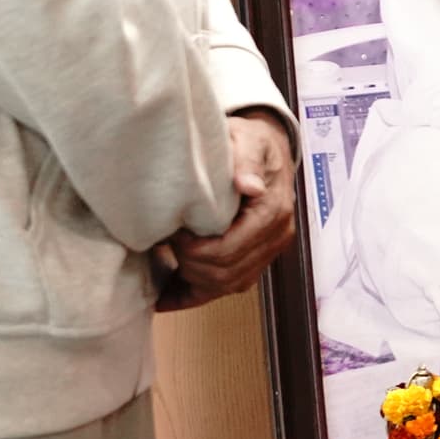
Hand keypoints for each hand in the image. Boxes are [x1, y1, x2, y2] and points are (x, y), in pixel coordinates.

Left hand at [161, 111, 298, 304]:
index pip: (230, 249)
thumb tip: (248, 186)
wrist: (266, 149)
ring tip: (163, 266)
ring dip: (192, 281)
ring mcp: (267, 251)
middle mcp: (276, 237)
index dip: (195, 250)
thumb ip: (246, 160)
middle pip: (227, 273)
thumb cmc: (251, 142)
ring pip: (227, 285)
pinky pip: (227, 287)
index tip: (173, 233)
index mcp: (272, 212)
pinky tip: (166, 298)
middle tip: (165, 243)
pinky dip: (195, 294)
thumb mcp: (247, 140)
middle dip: (190, 265)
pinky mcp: (257, 259)